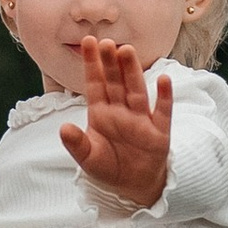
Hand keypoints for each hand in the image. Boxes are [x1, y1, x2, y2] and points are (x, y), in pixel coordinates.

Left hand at [59, 37, 170, 210]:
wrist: (133, 186)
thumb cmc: (108, 168)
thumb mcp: (88, 159)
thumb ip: (76, 144)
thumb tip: (63, 129)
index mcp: (101, 113)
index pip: (95, 84)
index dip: (92, 63)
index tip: (88, 42)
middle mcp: (121, 110)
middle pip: (115, 82)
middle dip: (110, 62)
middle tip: (107, 41)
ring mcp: (141, 119)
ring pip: (136, 90)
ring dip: (132, 72)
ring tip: (127, 51)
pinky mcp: (159, 131)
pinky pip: (162, 112)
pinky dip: (164, 97)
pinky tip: (164, 80)